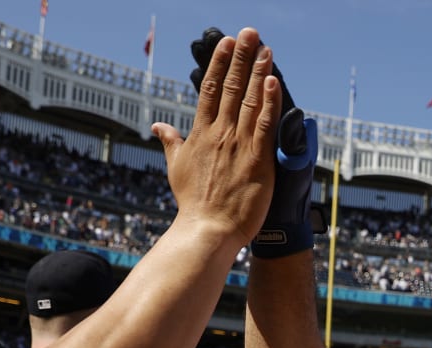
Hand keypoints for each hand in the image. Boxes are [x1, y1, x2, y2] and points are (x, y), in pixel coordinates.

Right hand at [191, 26, 316, 258]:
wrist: (207, 230)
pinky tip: (273, 81)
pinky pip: (264, 125)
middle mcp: (219, 134)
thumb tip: (158, 126)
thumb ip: (171, 143)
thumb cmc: (194, 203)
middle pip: (230, 87)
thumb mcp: (176, 168)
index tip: (225, 43)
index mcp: (200, 134)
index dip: (218, 64)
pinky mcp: (257, 159)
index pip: (209, 90)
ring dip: (258, 72)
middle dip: (240, 58)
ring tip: (264, 47)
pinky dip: (269, 102)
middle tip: (249, 32)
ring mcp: (238, 145)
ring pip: (249, 100)